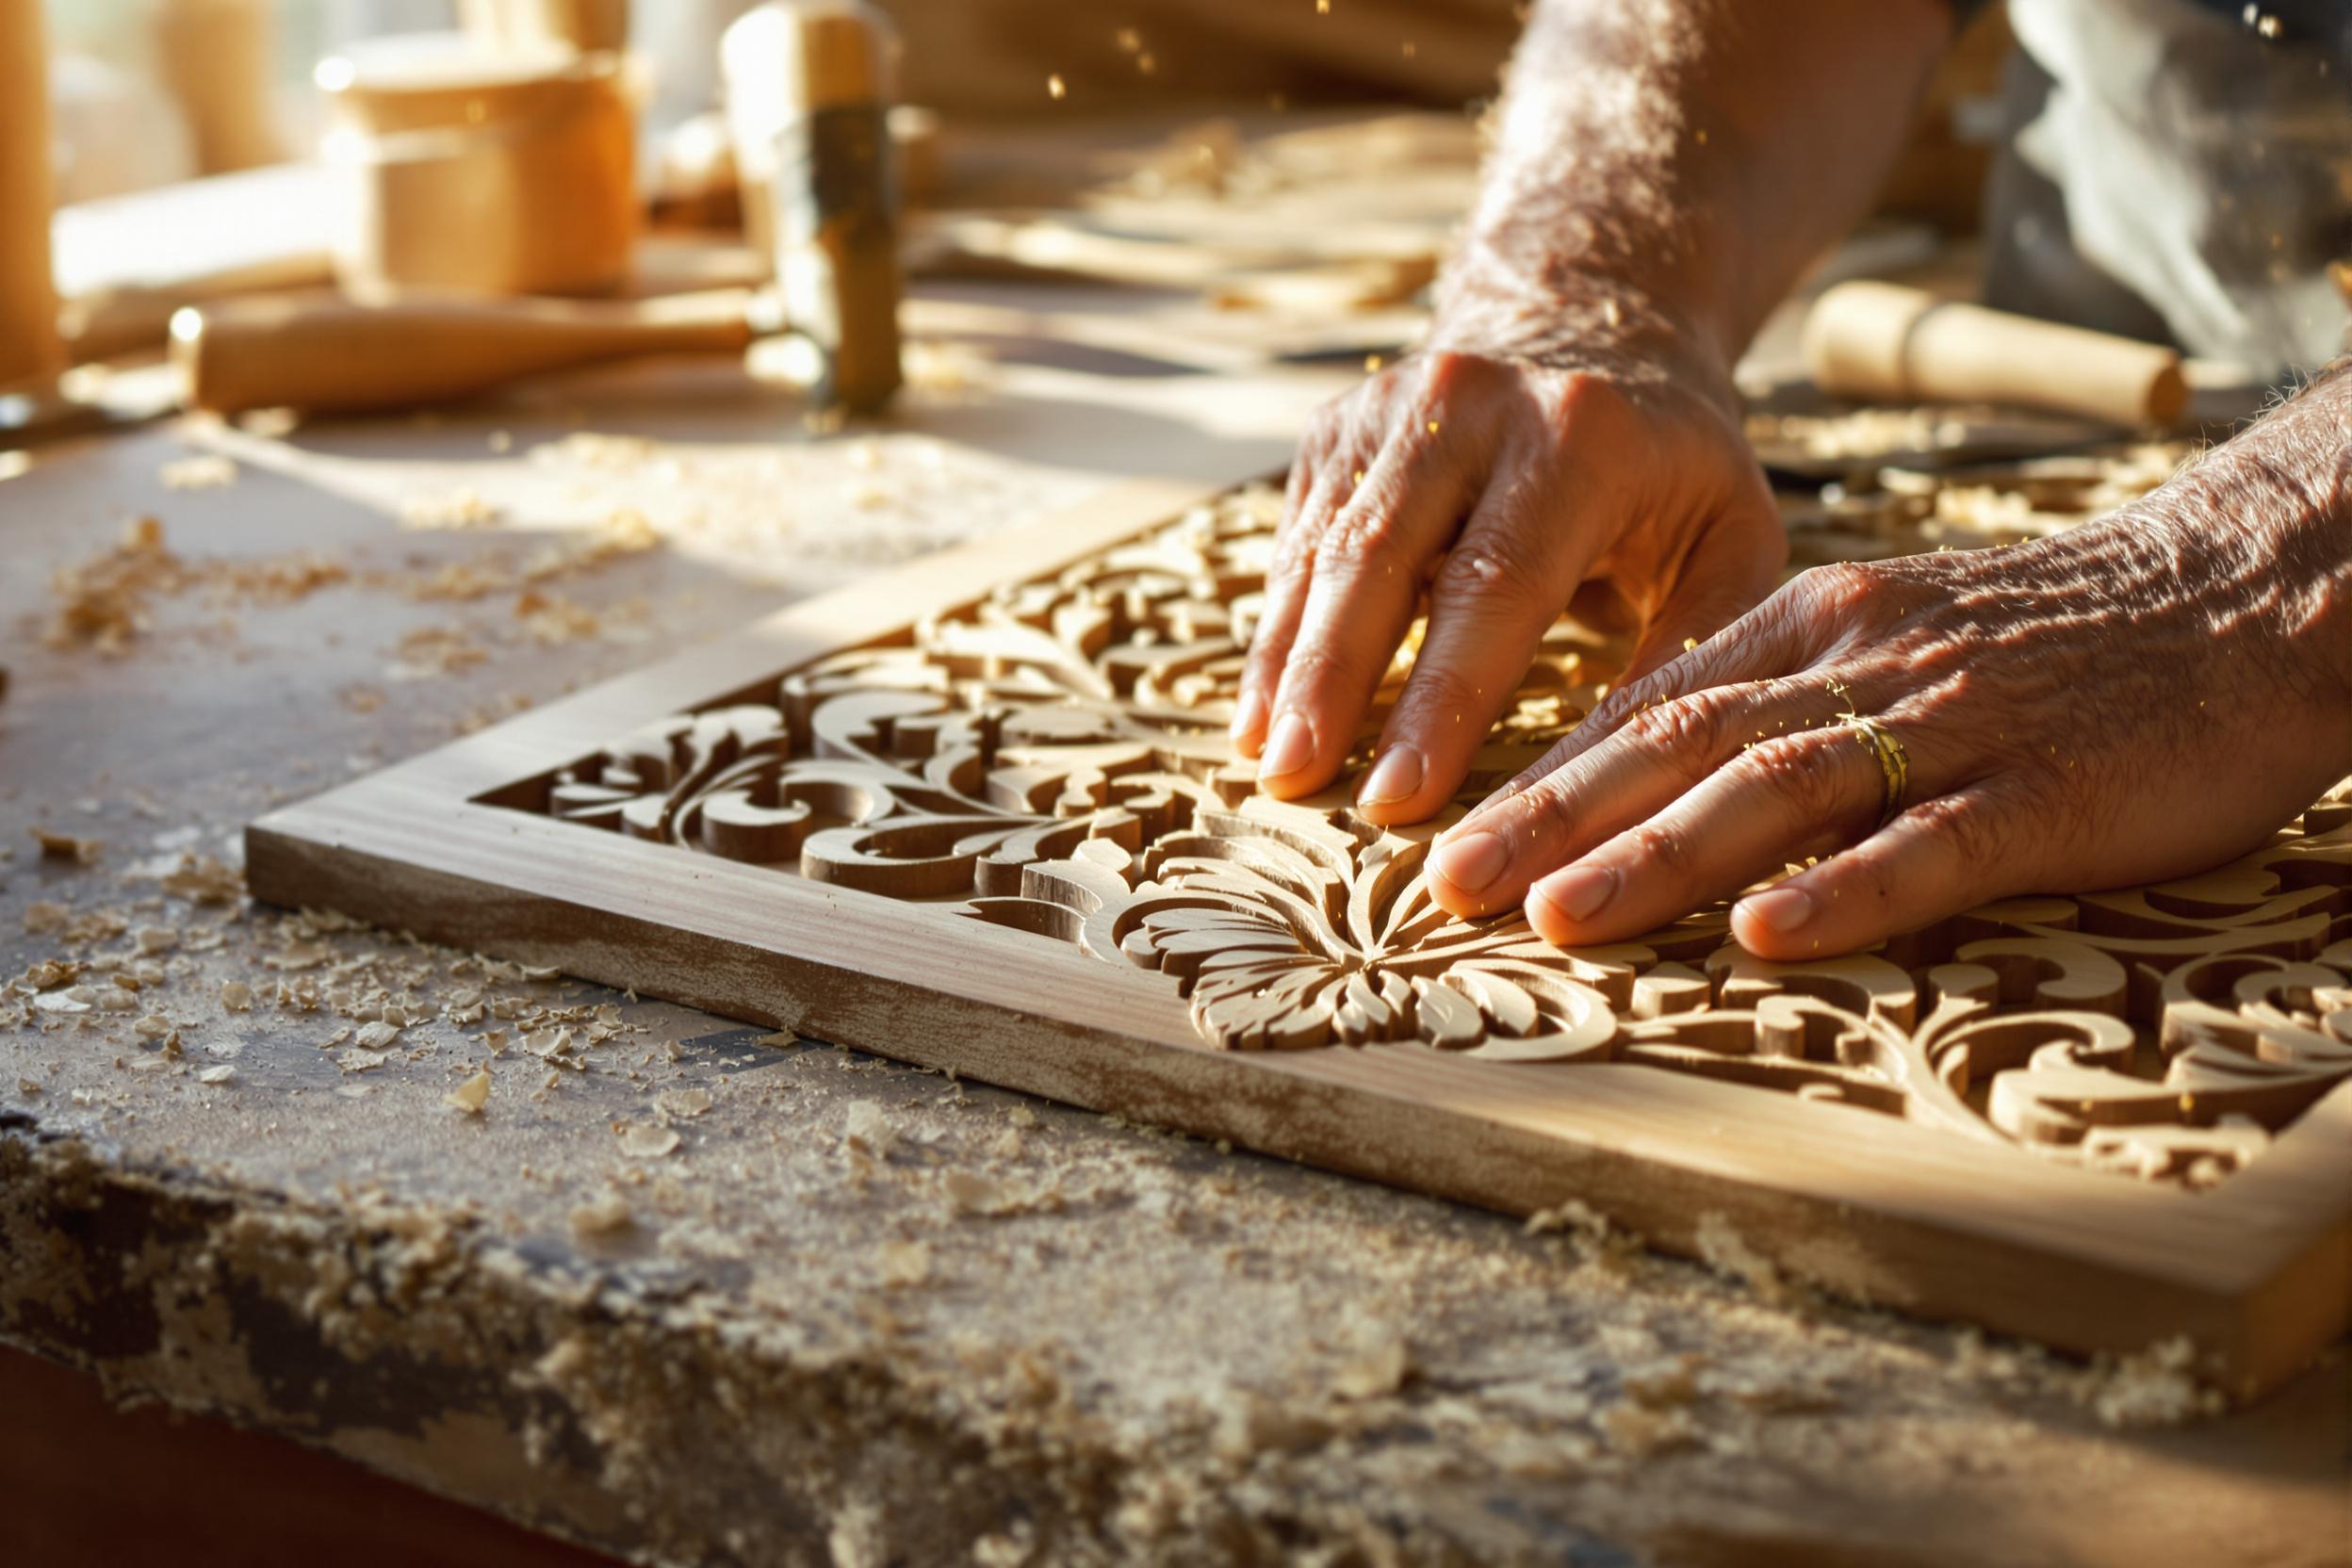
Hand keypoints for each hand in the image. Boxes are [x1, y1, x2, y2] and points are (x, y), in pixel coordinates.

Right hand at [1233, 333, 1784, 826]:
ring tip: (1269, 764)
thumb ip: (1695, 646)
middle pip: (1380, 560)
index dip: (1442, 698)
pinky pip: (1296, 543)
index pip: (1496, 583)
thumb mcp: (1732, 536)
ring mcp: (1388, 408)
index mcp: (1580, 437)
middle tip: (1299, 784)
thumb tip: (1624, 776)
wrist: (1593, 321)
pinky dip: (1278, 634)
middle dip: (1334, 682)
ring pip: (1322, 553)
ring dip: (1288, 667)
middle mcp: (1470, 405)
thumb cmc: (1673, 463)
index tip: (1403, 797)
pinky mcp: (1336, 429)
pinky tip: (1262, 714)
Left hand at [1424, 454, 2351, 958]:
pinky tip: (1764, 935)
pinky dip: (1842, 888)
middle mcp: (1861, 660)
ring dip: (1656, 856)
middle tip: (1444, 886)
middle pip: (1679, 743)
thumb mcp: (1893, 636)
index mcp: (1816, 624)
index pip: (1650, 703)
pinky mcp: (2047, 791)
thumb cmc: (2053, 639)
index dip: (1540, 774)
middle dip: (1550, 819)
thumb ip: (1780, 697)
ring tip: (1556, 916)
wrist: (2249, 592)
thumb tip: (1647, 775)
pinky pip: (1931, 842)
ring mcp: (1953, 723)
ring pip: (1776, 789)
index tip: (1444, 832)